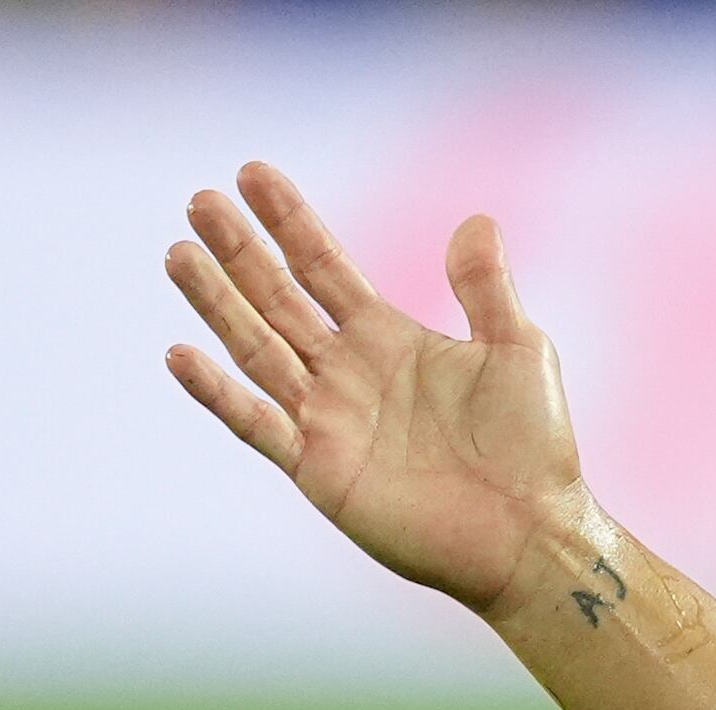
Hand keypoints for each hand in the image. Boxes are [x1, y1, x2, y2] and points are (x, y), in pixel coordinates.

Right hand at [161, 163, 579, 618]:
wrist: (534, 532)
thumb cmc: (536, 447)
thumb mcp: (519, 351)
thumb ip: (486, 288)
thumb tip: (478, 220)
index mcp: (387, 336)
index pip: (323, 266)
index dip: (289, 221)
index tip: (251, 172)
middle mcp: (347, 371)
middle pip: (278, 298)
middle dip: (240, 251)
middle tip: (200, 200)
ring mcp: (327, 418)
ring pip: (256, 348)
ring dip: (216, 303)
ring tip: (179, 252)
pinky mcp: (319, 467)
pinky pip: (256, 424)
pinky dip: (218, 392)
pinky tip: (180, 353)